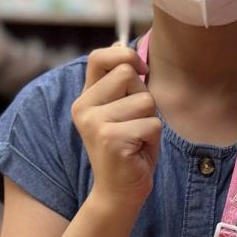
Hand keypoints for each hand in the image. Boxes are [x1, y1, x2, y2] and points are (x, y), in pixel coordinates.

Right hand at [71, 46, 161, 210]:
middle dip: (144, 98)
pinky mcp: (110, 138)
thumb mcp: (124, 110)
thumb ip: (121, 82)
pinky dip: (153, 139)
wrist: (120, 192)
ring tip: (137, 139)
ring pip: (145, 100)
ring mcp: (95, 122)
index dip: (125, 56)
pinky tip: (138, 151)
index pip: (100, 58)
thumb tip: (121, 44)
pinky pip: (152, 124)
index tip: (141, 70)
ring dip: (151, 121)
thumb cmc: (130, 149)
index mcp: (85, 98)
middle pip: (129, 74)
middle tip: (135, 124)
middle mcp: (83, 107)